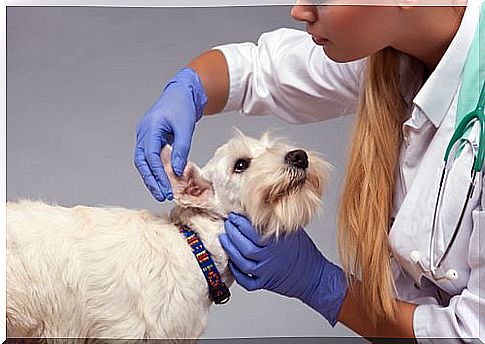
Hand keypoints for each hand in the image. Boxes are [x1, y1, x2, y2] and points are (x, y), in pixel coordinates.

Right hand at [134, 67, 206, 201]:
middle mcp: (144, 133)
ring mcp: (146, 136)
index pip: (150, 157)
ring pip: (145, 162)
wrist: (183, 93)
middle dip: (151, 181)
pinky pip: (151, 157)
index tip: (166, 189)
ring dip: (153, 177)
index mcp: (149, 129)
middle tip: (161, 196)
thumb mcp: (185, 128)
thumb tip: (178, 171)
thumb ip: (181, 150)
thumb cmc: (183, 106)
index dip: (157, 175)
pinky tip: (165, 180)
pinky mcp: (153, 139)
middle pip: (142, 163)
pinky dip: (157, 169)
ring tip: (162, 192)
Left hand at [219, 212, 347, 325]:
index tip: (233, 215)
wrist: (314, 276)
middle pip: (243, 246)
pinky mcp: (264, 283)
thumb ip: (275, 223)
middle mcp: (269, 258)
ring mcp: (266, 272)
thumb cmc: (304, 252)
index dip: (239, 222)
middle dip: (232, 233)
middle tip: (227, 224)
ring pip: (241, 262)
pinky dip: (236, 271)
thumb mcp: (292, 232)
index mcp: (276, 243)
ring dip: (230, 249)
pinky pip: (245, 280)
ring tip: (224, 238)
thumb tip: (260, 209)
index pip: (251, 230)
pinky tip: (232, 262)